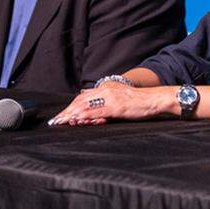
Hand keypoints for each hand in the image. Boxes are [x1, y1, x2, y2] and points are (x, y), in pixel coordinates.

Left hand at [48, 84, 166, 126]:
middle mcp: (105, 90)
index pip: (83, 97)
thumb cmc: (138, 101)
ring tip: (61, 122)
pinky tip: (78, 121)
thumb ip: (104, 99)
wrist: (154, 99)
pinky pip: (97, 112)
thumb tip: (88, 102)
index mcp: (106, 87)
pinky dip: (85, 117)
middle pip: (80, 101)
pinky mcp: (116, 106)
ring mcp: (110, 98)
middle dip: (66, 112)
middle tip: (55, 121)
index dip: (70, 107)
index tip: (61, 115)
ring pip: (86, 106)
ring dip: (72, 115)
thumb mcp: (119, 97)